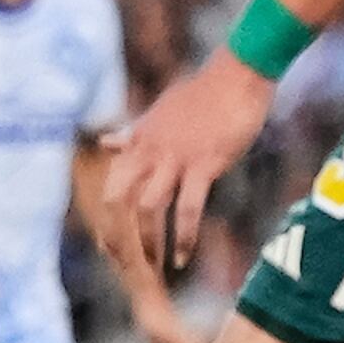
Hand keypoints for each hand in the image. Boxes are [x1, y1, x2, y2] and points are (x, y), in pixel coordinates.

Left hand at [104, 53, 275, 280]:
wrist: (237, 74)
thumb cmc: (204, 93)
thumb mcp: (158, 111)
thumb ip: (133, 132)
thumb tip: (107, 141)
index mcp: (138, 140)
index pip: (111, 183)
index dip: (107, 217)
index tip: (109, 244)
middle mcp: (148, 151)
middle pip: (117, 200)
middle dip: (116, 234)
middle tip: (124, 265)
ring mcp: (174, 159)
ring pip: (147, 208)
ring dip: (148, 242)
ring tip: (155, 268)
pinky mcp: (203, 165)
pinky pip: (186, 208)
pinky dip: (182, 236)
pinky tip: (182, 257)